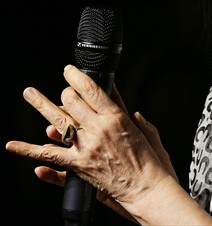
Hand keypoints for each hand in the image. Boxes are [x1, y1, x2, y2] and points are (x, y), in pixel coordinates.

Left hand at [6, 65, 175, 220]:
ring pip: (57, 120)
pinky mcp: (77, 164)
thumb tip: (129, 108)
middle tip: (64, 89)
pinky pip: (48, 154)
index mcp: (117, 118)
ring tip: (30, 93)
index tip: (71, 70)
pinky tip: (13, 144)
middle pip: (72, 101)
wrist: (146, 188)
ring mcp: (85, 147)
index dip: (77, 77)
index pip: (91, 90)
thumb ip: (135, 118)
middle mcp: (98, 129)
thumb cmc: (150, 162)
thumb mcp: (147, 132)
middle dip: (65, 92)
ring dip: (41, 104)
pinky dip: (28, 150)